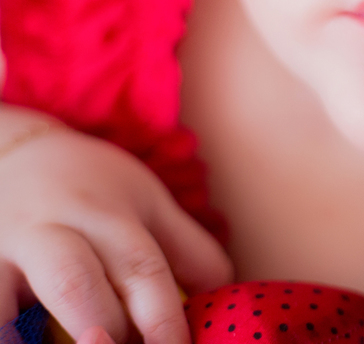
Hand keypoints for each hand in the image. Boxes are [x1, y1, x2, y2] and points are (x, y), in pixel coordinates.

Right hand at [0, 106, 232, 343]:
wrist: (11, 153)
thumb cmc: (91, 189)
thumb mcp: (146, 204)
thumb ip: (188, 248)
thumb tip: (225, 293)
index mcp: (111, 218)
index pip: (142, 271)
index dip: (164, 320)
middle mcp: (55, 233)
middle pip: (77, 282)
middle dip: (102, 329)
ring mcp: (4, 250)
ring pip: (8, 298)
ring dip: (33, 336)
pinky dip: (0, 328)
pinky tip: (15, 342)